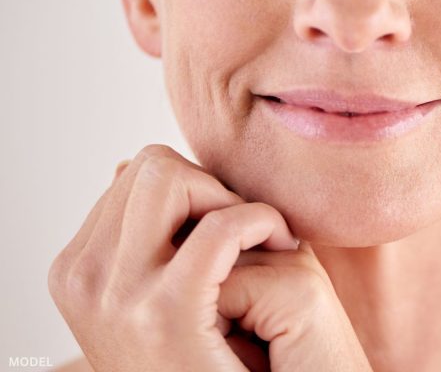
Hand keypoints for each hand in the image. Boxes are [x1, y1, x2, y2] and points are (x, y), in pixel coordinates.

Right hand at [48, 144, 372, 370]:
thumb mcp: (149, 294)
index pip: (138, 175)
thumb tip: (124, 166)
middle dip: (210, 188)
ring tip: (263, 243)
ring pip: (173, 178)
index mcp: (77, 269)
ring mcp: (118, 295)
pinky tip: (283, 247)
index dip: (196, 192)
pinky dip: (261, 222)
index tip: (229, 231)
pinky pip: (222, 226)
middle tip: (249, 234)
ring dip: (232, 201)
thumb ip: (139, 234)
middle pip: (152, 166)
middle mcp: (84, 279)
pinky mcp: (167, 312)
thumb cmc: (197, 358)